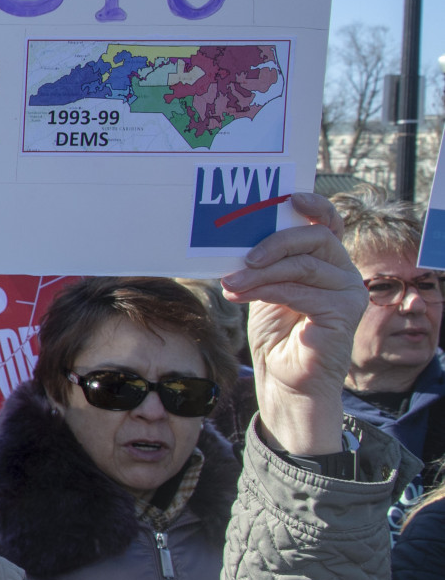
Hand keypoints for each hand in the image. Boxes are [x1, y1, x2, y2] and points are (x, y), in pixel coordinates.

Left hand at [219, 189, 363, 456]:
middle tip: (243, 259)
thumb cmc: (276, 336)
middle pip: (315, 239)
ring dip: (261, 273)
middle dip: (274, 243)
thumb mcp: (265, 290)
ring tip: (232, 285)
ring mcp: (348, 293)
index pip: (329, 224)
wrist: (286, 382)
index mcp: (326, 263)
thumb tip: (236, 238)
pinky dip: (268, 291)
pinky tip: (243, 296)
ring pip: (303, 266)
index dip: (313, 205)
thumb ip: (263, 264)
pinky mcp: (344, 314)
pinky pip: (302, 291)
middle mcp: (344, 274)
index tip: (289, 196)